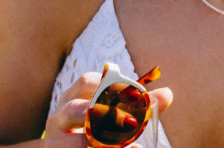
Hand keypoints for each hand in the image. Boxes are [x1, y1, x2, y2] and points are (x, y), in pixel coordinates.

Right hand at [44, 65, 173, 146]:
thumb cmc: (91, 126)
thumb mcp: (106, 112)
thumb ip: (136, 104)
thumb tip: (167, 94)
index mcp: (71, 97)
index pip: (86, 82)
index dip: (108, 86)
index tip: (133, 96)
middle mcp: (59, 117)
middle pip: (74, 110)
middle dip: (102, 116)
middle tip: (131, 124)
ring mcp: (56, 141)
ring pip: (73, 143)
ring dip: (99, 145)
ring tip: (124, 146)